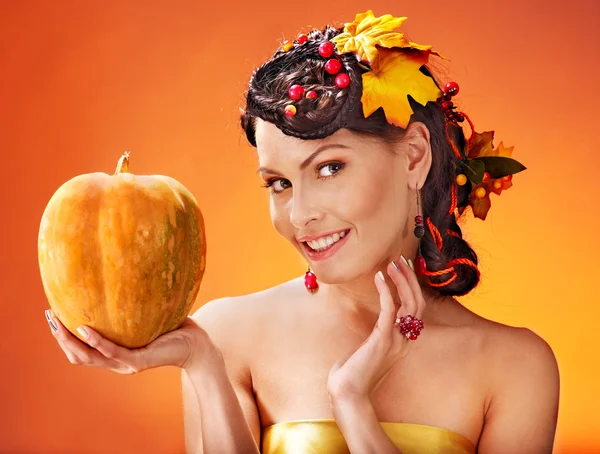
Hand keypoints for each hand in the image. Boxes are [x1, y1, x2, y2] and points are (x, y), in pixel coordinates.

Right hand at [45, 310, 212, 374]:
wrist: (198, 345)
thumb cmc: (175, 328)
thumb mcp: (148, 315)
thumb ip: (133, 304)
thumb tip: (122, 274)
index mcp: (117, 353)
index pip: (83, 350)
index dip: (65, 337)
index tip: (54, 316)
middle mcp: (117, 362)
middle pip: (78, 356)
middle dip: (60, 338)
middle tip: (49, 317)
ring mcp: (126, 363)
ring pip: (88, 356)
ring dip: (70, 341)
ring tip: (57, 322)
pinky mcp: (138, 361)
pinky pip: (111, 351)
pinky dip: (96, 341)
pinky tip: (84, 328)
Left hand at [327, 256, 425, 401]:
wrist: (348, 393)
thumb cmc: (353, 372)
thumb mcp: (368, 348)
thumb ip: (375, 333)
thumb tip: (371, 320)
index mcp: (403, 341)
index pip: (416, 309)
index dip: (412, 287)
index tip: (403, 268)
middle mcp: (404, 340)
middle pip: (418, 303)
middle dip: (410, 279)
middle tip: (400, 259)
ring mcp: (396, 340)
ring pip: (410, 304)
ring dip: (402, 281)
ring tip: (392, 264)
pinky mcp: (382, 339)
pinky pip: (389, 310)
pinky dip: (386, 291)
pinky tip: (378, 277)